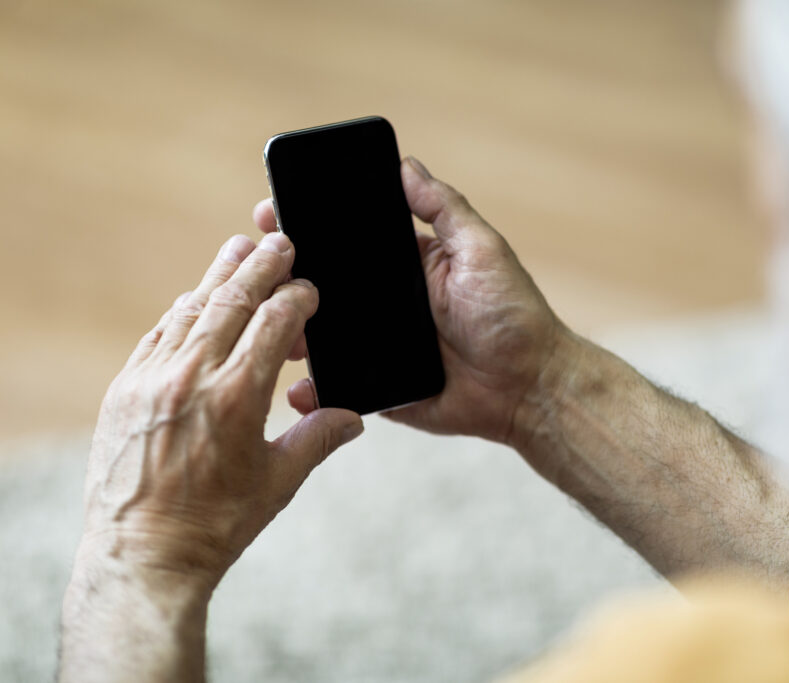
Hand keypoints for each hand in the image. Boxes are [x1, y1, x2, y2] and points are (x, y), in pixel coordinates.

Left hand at [76, 232, 362, 589]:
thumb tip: (353, 417)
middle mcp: (192, 376)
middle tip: (279, 240)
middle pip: (231, 299)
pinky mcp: (124, 389)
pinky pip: (157, 334)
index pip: (272, 321)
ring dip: (217, 276)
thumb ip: (318, 439)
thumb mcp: (278, 481)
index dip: (296, 296)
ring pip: (190, 308)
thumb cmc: (217, 524)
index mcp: (237, 396)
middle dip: (261, 266)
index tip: (309, 287)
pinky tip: (194, 301)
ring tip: (238, 251)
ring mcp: (151, 379)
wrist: (143, 554)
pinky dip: (182, 312)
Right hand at [253, 157, 568, 445]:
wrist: (529, 387)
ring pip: (321, 336)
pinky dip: (314, 389)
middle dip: (284, 277)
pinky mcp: (379, 388)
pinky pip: (338, 386)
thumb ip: (443, 209)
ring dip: (289, 330)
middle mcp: (386, 304)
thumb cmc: (514, 315)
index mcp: (406, 266)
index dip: (310, 227)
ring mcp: (379, 347)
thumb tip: (405, 165)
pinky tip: (295, 387)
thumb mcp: (482, 250)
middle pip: (324, 287)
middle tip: (256, 267)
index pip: (348, 241)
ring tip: (265, 324)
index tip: (272, 213)